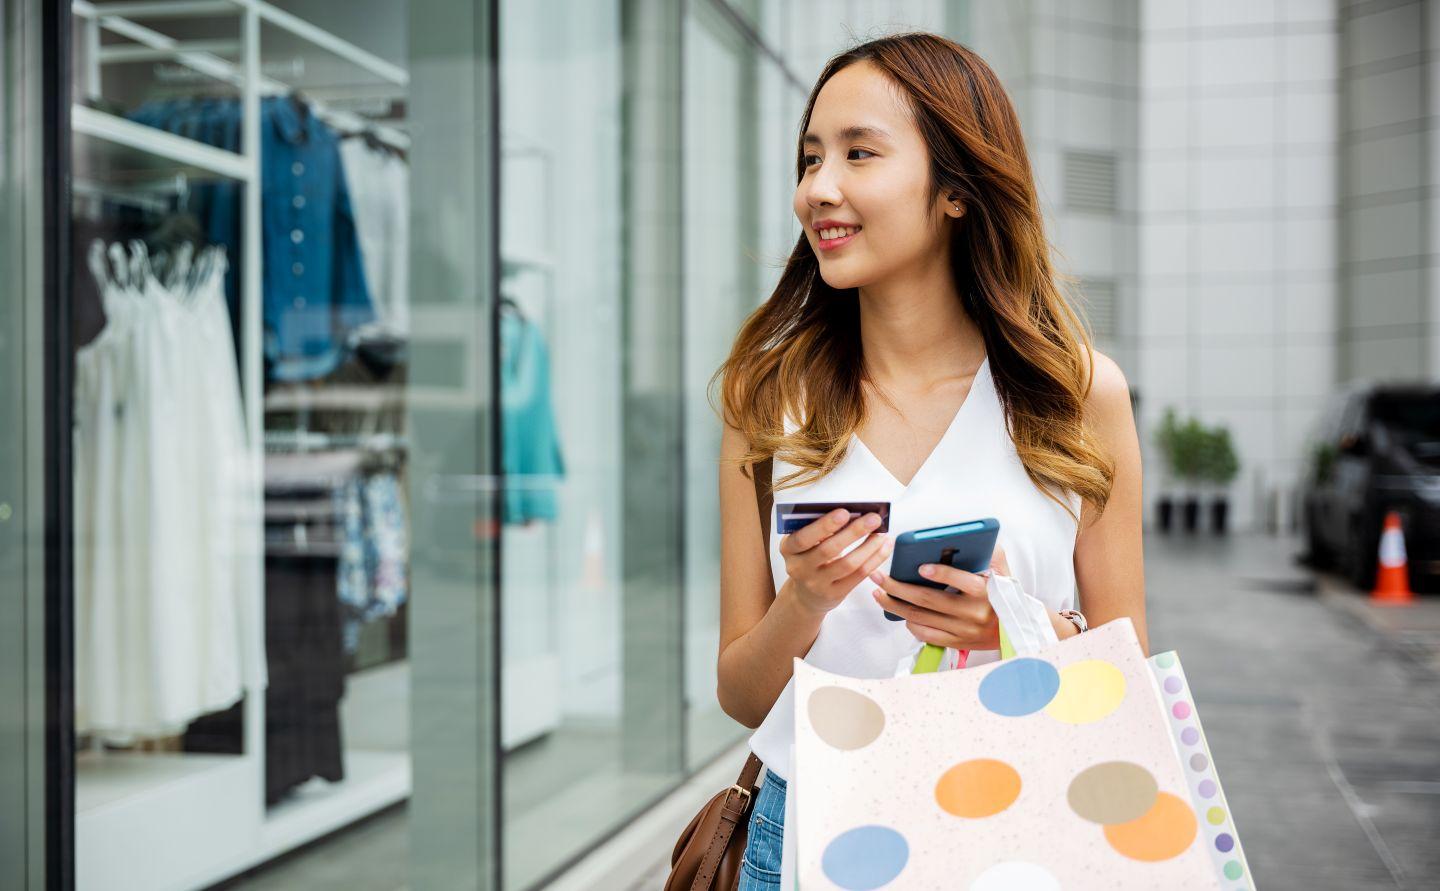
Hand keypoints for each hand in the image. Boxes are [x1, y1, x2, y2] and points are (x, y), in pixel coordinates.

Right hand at [781, 508, 893, 615]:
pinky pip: (859, 575)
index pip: (802, 538)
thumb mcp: (805, 544)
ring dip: (869, 546)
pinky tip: (884, 547)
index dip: (823, 526)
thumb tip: (852, 512)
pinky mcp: (834, 594)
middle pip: (828, 550)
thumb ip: (819, 530)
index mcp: (788, 549)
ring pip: (848, 564)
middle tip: (873, 519)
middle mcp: (798, 568)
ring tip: (882, 533)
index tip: (845, 512)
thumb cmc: (809, 558)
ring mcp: (816, 584)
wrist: (806, 595)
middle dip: (854, 532)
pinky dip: (875, 559)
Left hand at [869, 544, 1011, 649]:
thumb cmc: (1005, 596)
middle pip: (928, 600)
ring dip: (895, 605)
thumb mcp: (1004, 573)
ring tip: (878, 592)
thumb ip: (991, 553)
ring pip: (921, 618)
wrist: (1014, 632)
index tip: (920, 566)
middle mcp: (973, 613)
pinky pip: (926, 634)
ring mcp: (963, 631)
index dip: (940, 574)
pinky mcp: (956, 643)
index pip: (961, 581)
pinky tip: (899, 612)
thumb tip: (972, 537)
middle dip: (897, 587)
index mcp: (986, 592)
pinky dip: (910, 623)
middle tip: (877, 576)